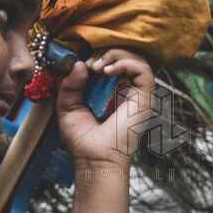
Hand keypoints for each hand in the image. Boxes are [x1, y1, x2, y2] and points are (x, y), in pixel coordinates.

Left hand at [56, 48, 154, 168]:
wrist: (93, 159)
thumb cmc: (81, 138)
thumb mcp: (67, 105)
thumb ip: (70, 83)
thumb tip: (81, 63)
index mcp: (108, 90)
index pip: (109, 60)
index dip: (96, 54)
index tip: (81, 62)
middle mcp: (125, 89)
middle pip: (124, 54)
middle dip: (104, 52)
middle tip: (90, 64)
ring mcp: (136, 93)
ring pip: (136, 57)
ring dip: (114, 55)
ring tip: (97, 67)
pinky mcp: (145, 98)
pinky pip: (143, 70)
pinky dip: (125, 63)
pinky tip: (107, 72)